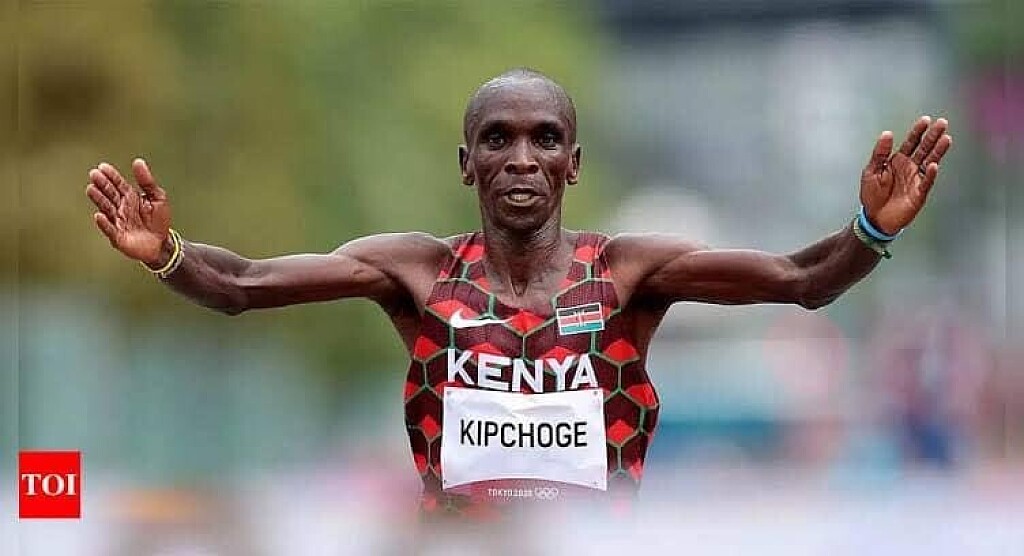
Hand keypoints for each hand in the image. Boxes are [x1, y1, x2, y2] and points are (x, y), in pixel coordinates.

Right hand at [85, 158, 171, 265]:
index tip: (103, 166)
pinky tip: (99, 215)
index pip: (118, 184)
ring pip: (106, 209)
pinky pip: (110, 229)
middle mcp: (121, 208)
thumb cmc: (158, 220)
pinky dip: (104, 223)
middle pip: (110, 194)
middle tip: (94, 174)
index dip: (111, 176)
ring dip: (99, 199)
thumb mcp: (157, 197)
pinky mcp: (118, 237)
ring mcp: (118, 221)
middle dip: (102, 184)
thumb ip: (147, 181)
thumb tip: (138, 161)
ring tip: (91, 189)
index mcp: (130, 197)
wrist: (161, 243)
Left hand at [860, 116, 951, 234]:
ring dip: (938, 151)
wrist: (874, 218)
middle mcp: (910, 168)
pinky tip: (933, 165)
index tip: (925, 120)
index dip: (918, 131)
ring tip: (946, 138)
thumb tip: (887, 133)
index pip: (911, 142)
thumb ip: (880, 153)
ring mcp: (916, 180)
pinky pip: (926, 182)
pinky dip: (930, 174)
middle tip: (942, 123)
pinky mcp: (919, 194)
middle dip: (932, 136)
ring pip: (930, 162)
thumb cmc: (872, 195)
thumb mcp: (871, 171)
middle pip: (924, 149)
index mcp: (898, 161)